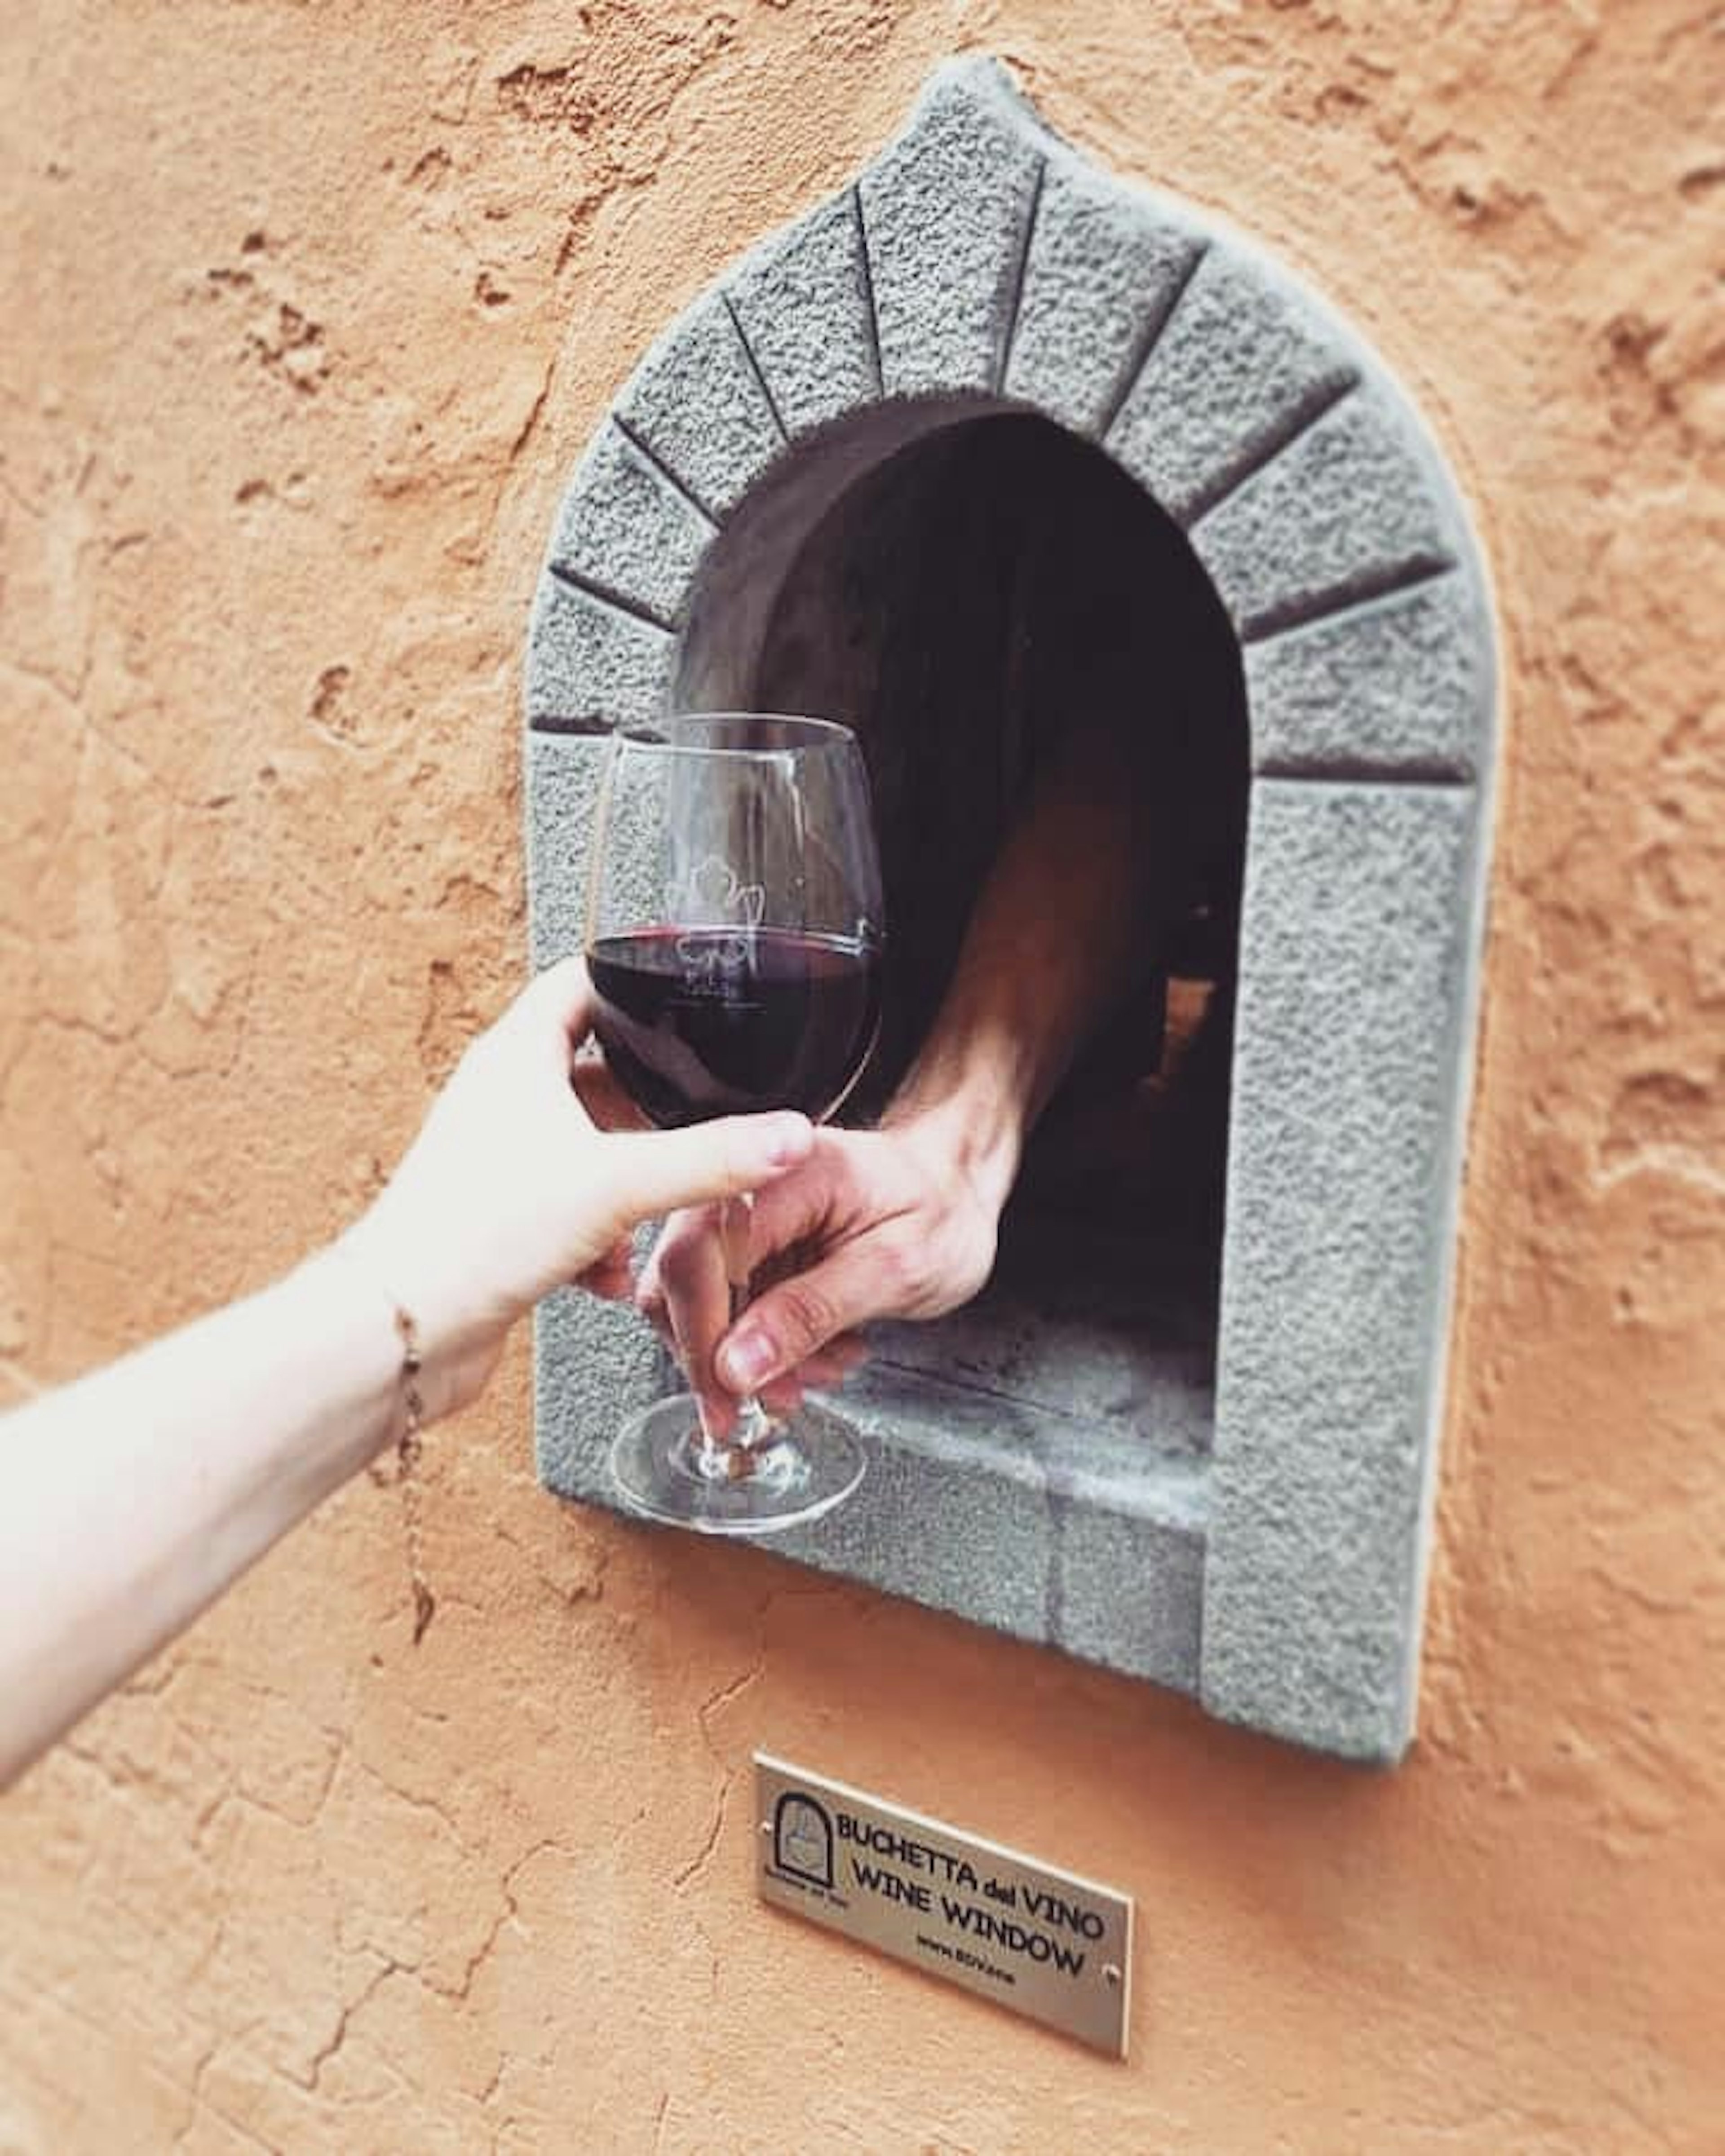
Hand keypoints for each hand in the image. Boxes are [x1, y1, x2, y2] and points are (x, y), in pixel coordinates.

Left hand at [342, 958, 813, 1414]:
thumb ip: (712, 1159)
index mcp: (517, 1057)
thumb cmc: (474, 1234)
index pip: (580, 983)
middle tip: (696, 1115)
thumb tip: (787, 1136)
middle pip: (592, 1071)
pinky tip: (614, 1268)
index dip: (634, 983)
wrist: (403, 1328)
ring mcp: (497, 1160)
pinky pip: (567, 1208)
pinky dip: (599, 1233)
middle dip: (650, 1101)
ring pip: (584, 1146)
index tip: (681, 993)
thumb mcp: (618, 1184)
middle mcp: (502, 1100)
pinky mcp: (499, 1220)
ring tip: (661, 1202)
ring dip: (629, 1176)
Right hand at [637, 1114, 1008, 1438]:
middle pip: (682, 1276)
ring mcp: (746, 1217)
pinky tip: (815, 1355)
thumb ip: (812, 1312)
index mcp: (783, 1170)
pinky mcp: (752, 1247)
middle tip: (758, 1406)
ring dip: (746, 1358)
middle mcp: (749, 1184)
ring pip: (701, 1301)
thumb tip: (736, 1364)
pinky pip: (731, 1306)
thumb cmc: (943, 1210)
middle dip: (718, 1355)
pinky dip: (764, 1347)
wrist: (956, 1192)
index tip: (723, 1393)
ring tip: (813, 1374)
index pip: (703, 1251)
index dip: (702, 1332)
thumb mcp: (895, 1268)